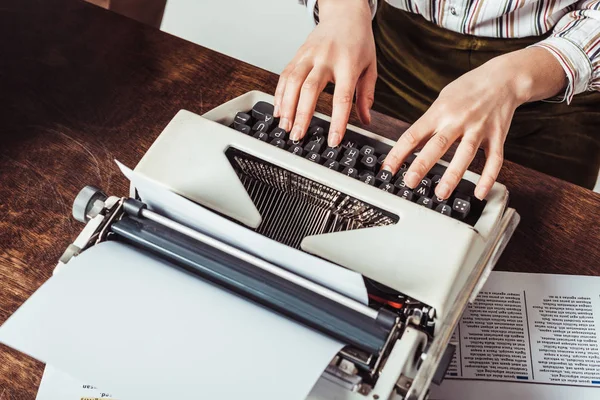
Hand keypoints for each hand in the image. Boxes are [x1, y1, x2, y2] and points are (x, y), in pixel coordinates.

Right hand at [274, 0, 375, 146]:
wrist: (345, 13)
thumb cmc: (359, 41)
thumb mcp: (370, 67)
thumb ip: (367, 95)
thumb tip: (366, 120)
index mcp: (348, 64)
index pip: (342, 97)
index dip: (337, 122)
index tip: (333, 140)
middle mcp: (326, 58)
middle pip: (310, 90)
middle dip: (302, 116)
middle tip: (298, 136)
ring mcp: (309, 55)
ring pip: (293, 82)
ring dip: (286, 107)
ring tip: (285, 126)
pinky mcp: (298, 54)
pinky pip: (285, 75)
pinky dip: (279, 94)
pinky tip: (278, 110)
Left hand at [382, 47, 566, 199]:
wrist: (503, 77)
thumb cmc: (468, 89)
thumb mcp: (442, 100)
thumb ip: (428, 123)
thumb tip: (410, 146)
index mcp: (439, 111)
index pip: (413, 134)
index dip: (398, 153)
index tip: (386, 169)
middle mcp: (458, 120)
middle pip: (437, 144)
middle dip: (422, 165)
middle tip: (409, 182)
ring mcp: (479, 128)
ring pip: (465, 154)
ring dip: (453, 175)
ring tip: (441, 193)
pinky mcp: (497, 136)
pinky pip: (494, 159)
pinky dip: (488, 178)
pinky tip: (480, 193)